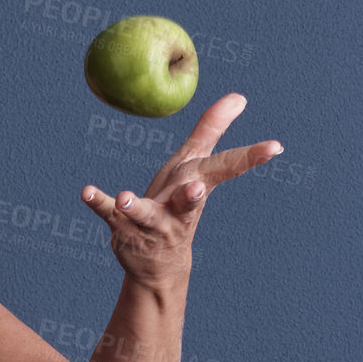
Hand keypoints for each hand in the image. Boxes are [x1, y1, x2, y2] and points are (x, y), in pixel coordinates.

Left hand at [80, 92, 282, 289]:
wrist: (157, 265)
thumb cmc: (177, 204)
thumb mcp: (196, 166)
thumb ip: (212, 130)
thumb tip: (239, 96)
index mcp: (197, 186)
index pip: (226, 169)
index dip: (251, 157)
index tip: (275, 147)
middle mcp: (178, 208)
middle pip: (188, 199)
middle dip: (193, 195)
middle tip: (198, 189)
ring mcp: (151, 223)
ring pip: (145, 215)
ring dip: (135, 208)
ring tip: (123, 199)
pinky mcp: (124, 229)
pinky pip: (109, 215)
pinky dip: (98, 203)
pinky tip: (86, 192)